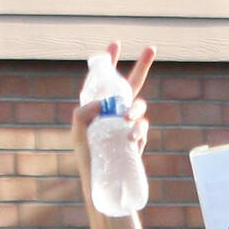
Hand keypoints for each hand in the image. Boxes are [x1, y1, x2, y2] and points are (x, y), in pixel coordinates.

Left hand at [70, 42, 154, 156]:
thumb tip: (103, 103)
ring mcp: (129, 125)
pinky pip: (142, 127)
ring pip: (139, 105)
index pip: (106, 80)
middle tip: (151, 47)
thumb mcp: (78, 134)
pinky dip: (138, 129)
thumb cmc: (87, 159)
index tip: (115, 44)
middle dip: (142, 65)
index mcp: (101, 107)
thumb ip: (82, 115)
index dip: (110, 61)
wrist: (102, 184)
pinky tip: (130, 138)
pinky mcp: (138, 139)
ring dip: (134, 107)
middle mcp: (116, 112)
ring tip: (126, 118)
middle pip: (132, 84)